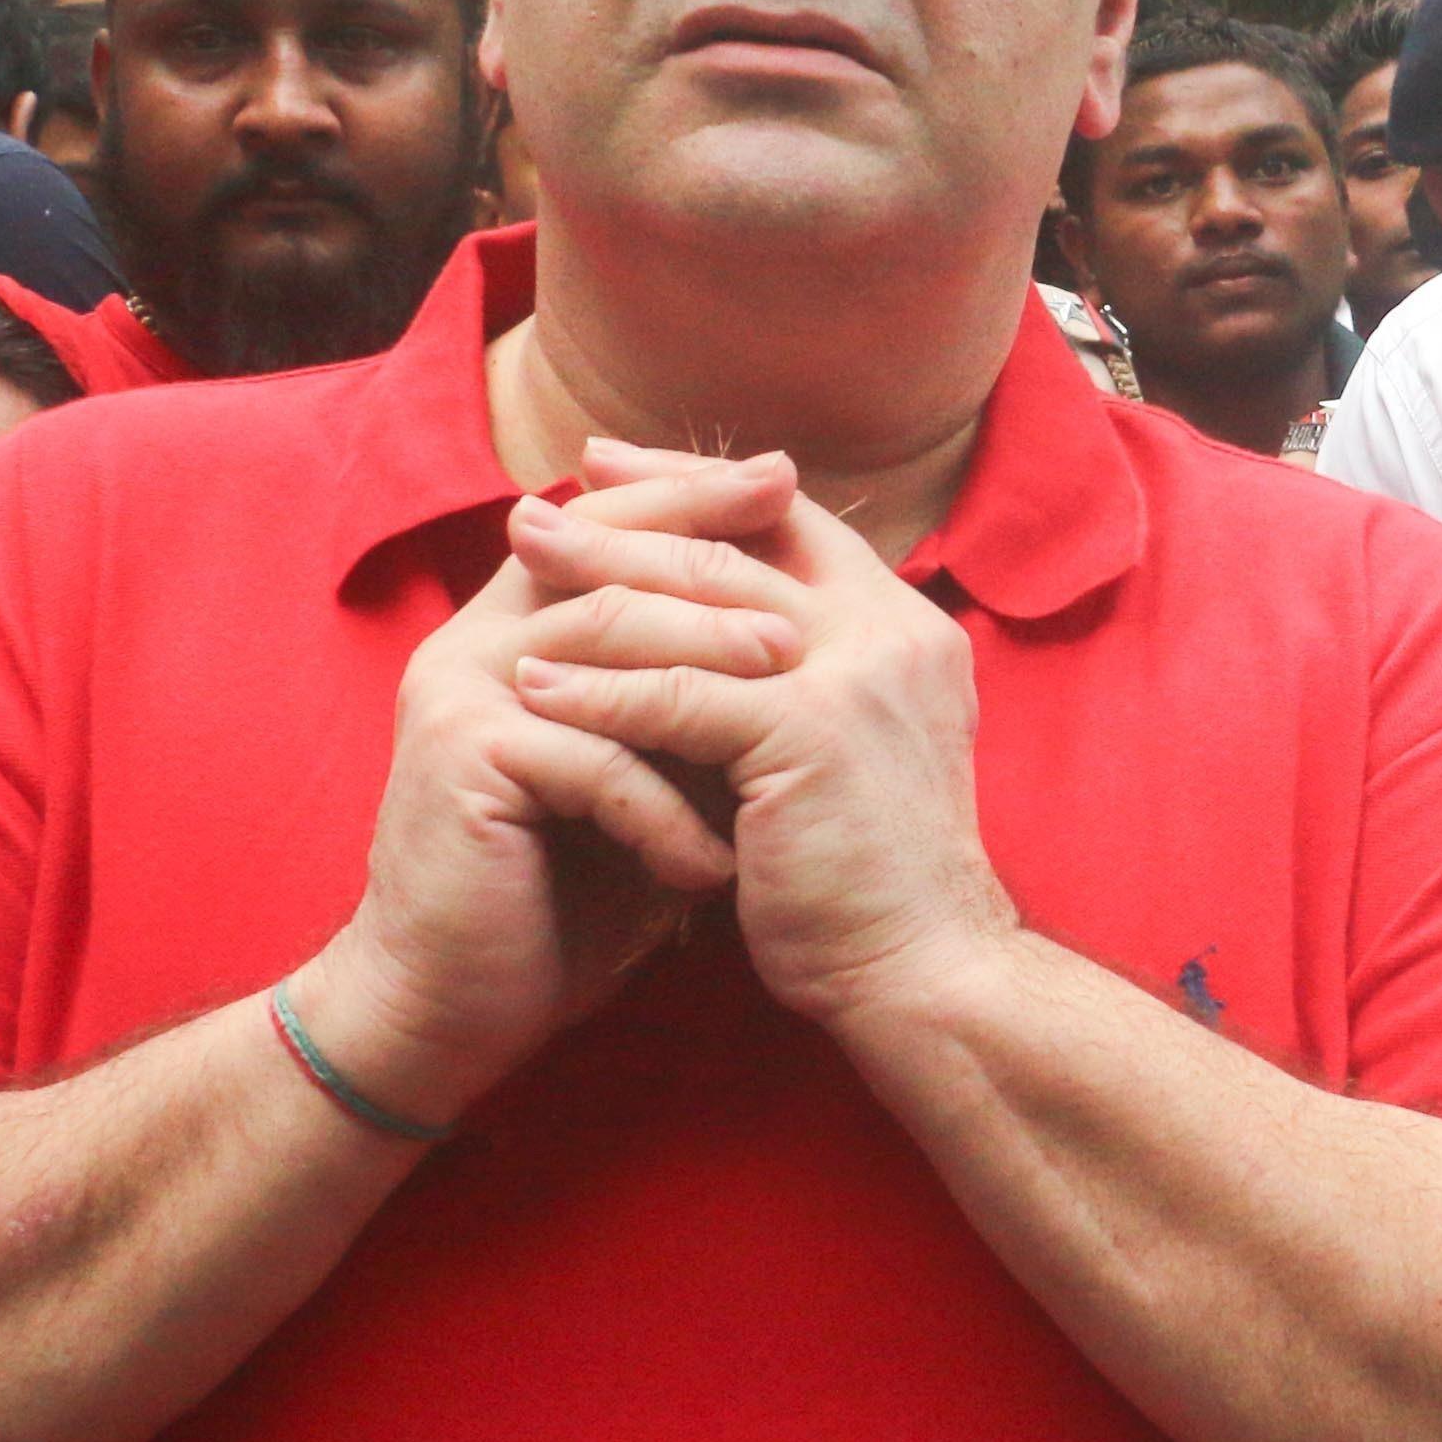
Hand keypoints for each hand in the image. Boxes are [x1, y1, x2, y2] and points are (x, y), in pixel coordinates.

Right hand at [296, 456, 795, 1122]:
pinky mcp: (458, 761)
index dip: (696, 497)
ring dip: (706, 669)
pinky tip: (719, 865)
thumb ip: (698, 699)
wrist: (458, 1002)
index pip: (614, 527)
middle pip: (609, 560)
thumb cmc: (567, 891)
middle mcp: (477, 639)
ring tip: (790, 701)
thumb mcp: (653, 778)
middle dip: (716, 565)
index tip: (791, 479)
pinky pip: (588, 758)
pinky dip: (665, 812)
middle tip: (809, 604)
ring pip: (603, 639)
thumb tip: (817, 627)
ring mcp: (458, 692)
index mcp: (519, 624)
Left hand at [500, 437, 1022, 1036]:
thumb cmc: (875, 882)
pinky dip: (595, 688)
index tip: (613, 470)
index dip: (698, 490)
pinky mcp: (807, 734)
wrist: (927, 971)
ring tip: (514, 571)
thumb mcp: (854, 750)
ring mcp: (856, 677)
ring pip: (700, 601)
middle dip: (626, 519)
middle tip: (534, 511)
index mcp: (908, 629)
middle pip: (738, 543)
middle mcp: (893, 633)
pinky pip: (675, 694)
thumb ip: (809, 679)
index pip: (794, 522)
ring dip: (595, 581)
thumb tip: (713, 632)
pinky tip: (531, 685)